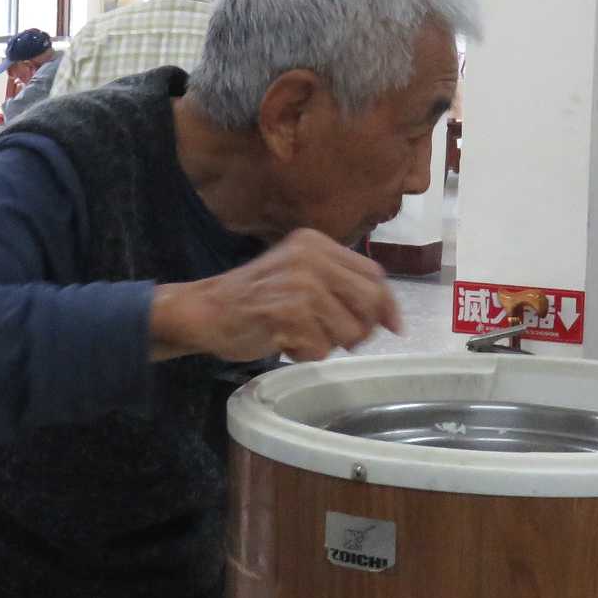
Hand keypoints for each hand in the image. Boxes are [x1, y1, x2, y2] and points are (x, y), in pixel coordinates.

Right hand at [150, 229, 401, 363]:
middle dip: (359, 330)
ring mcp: (298, 284)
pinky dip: (305, 354)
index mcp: (315, 243)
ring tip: (300, 335)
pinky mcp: (286, 313)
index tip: (393, 327)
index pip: (374, 275)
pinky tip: (285, 343)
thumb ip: (340, 287)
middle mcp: (310, 257)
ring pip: (349, 332)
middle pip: (369, 304)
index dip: (387, 305)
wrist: (205, 309)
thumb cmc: (255, 298)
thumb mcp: (299, 275)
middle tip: (333, 337)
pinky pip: (321, 349)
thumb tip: (391, 320)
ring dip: (328, 345)